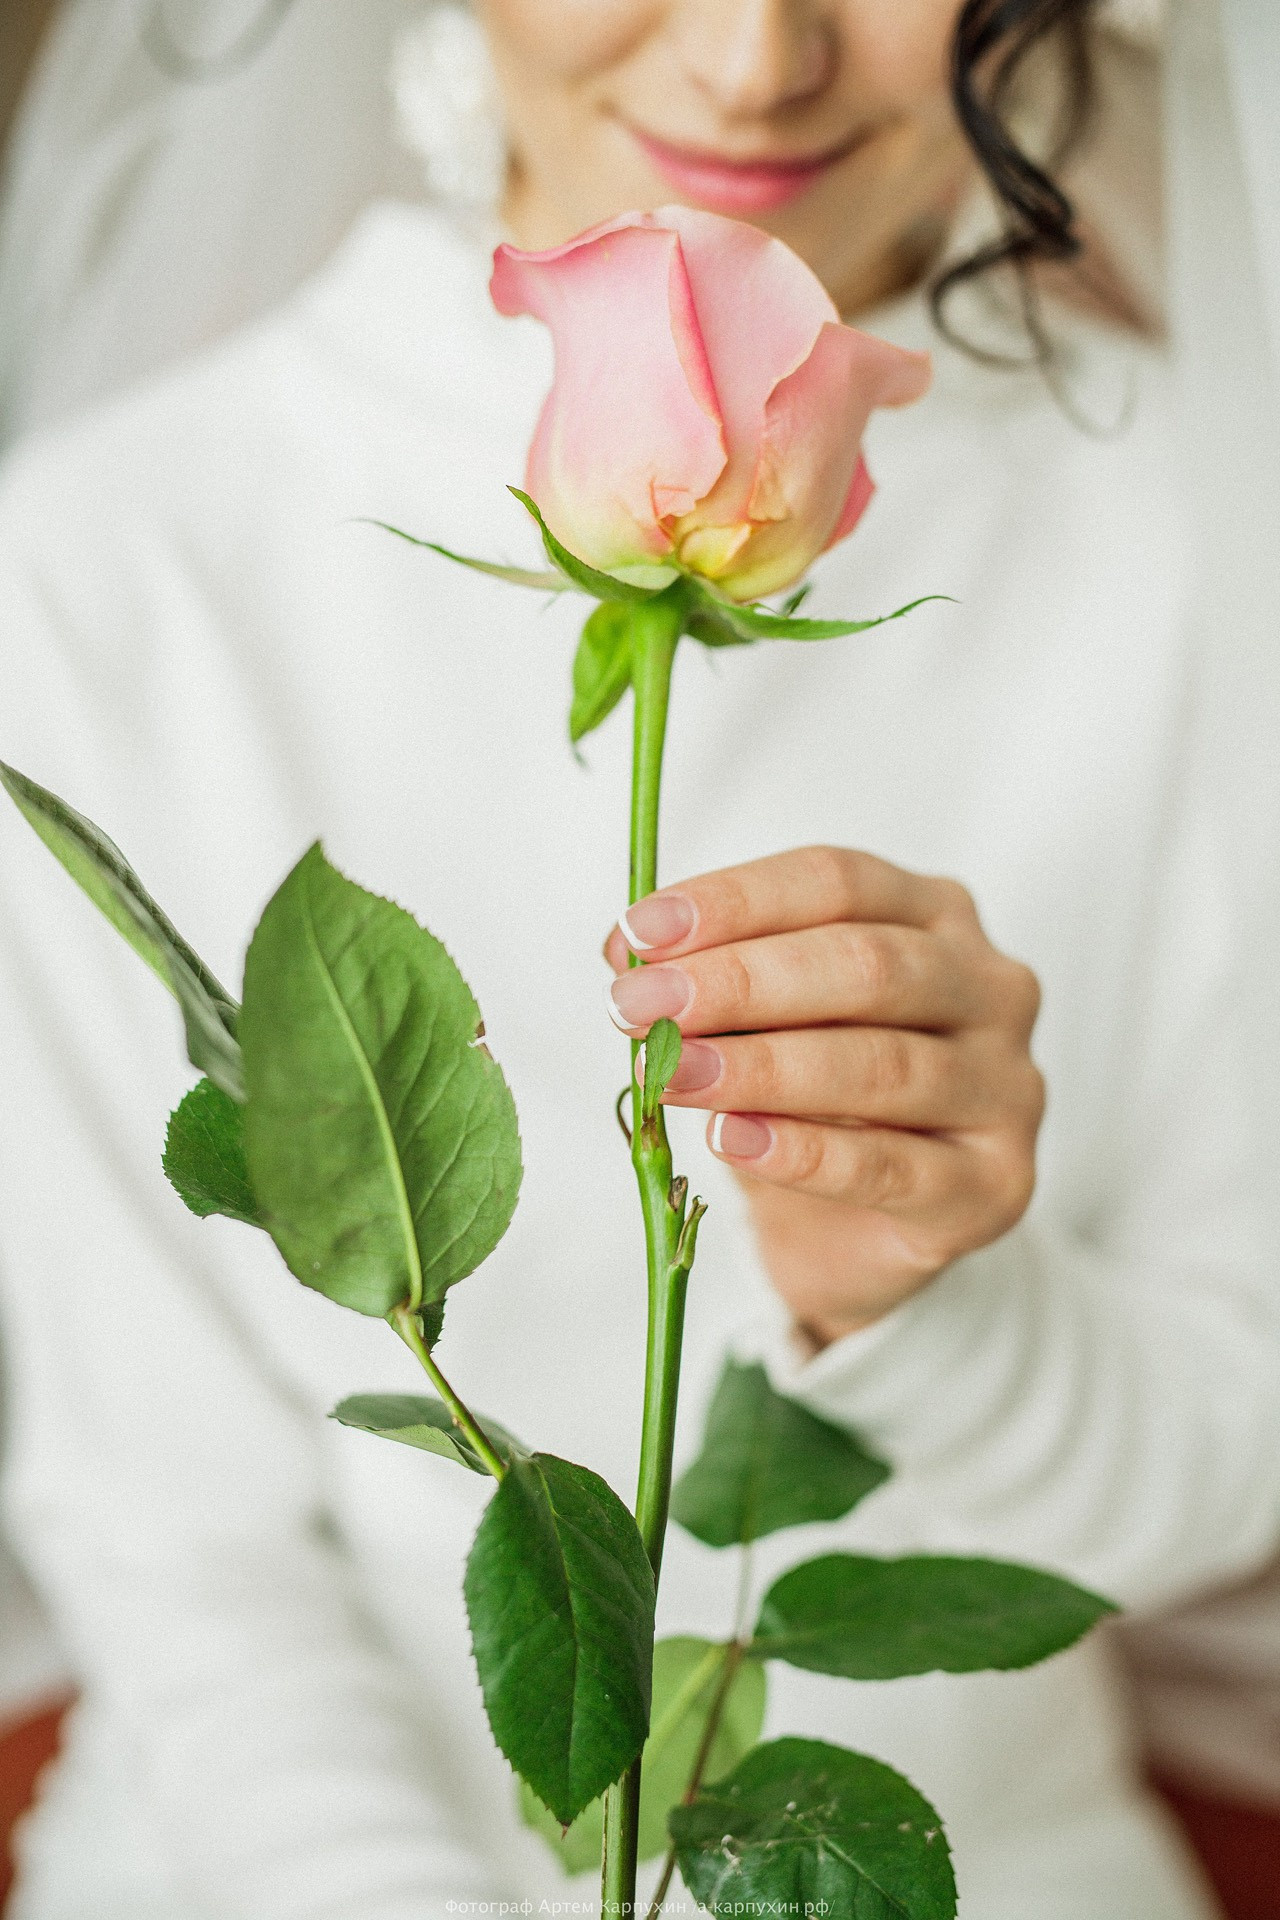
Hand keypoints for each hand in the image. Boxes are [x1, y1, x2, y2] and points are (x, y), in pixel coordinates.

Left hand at [604, 847, 1043, 1347]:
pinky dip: (804, 1153)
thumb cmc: (813, 1103)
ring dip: (761, 1067)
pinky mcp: (996, 1186)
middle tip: (641, 1006)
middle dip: (740, 982)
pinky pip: (894, 1166)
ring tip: (670, 1074)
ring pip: (883, 1066)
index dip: (736, 901)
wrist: (858, 1236)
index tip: (640, 931)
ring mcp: (1005, 1088)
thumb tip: (627, 955)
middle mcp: (990, 988)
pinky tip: (731, 1140)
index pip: (838, 883)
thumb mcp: (763, 1024)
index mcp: (937, 916)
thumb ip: (715, 982)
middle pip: (866, 966)